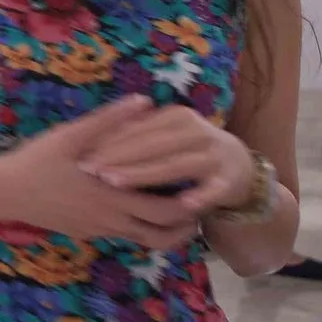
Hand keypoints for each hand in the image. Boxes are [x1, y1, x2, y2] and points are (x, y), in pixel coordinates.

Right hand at [0, 96, 204, 250]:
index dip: (193, 205)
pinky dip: (141, 227)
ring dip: (166, 231)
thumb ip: (110, 120)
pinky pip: (124, 235)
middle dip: (187, 224)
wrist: (4, 192)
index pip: (168, 212)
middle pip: (164, 235)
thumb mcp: (71, 135)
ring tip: (178, 214)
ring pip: (145, 241)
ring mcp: (99, 230)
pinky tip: (138, 207)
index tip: (205, 189)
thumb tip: (145, 101)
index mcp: (114, 195)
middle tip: (200, 206)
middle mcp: (112, 219)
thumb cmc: (38, 160)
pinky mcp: (87, 234)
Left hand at [80, 102, 257, 215]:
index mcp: (178, 117)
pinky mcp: (227, 180)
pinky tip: (183, 204)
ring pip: (174, 165)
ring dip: (144, 174)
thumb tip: (95, 132)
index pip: (138, 128)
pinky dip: (199, 196)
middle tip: (89, 169)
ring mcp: (213, 156)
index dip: (109, 141)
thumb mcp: (166, 133)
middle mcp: (196, 132)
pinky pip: (212, 190)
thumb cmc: (188, 147)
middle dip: (118, 157)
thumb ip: (138, 132)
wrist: (239, 164)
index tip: (82, 152)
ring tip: (114, 181)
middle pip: (151, 145)